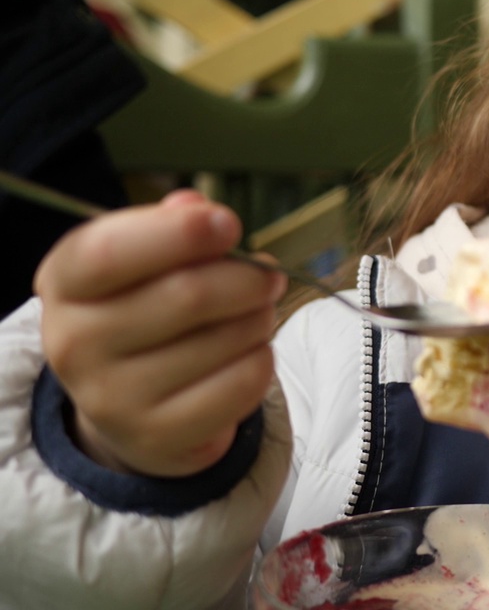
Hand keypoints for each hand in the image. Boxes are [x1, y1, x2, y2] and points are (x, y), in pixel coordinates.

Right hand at [35, 190, 285, 476]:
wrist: (131, 405)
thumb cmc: (145, 313)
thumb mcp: (144, 263)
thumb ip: (171, 229)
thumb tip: (195, 207)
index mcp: (65, 283)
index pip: (109, 252)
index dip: (178, 233)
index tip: (230, 224)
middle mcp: (75, 343)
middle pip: (185, 296)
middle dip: (246, 279)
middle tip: (270, 276)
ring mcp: (112, 398)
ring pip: (223, 340)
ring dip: (259, 319)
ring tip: (257, 314)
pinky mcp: (157, 435)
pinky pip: (241, 384)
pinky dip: (262, 360)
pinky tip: (251, 353)